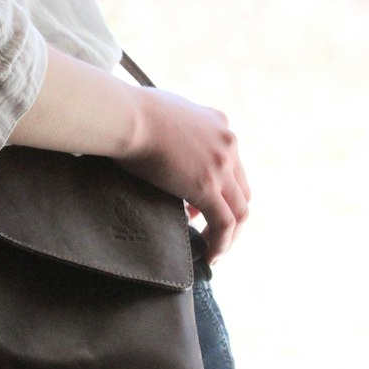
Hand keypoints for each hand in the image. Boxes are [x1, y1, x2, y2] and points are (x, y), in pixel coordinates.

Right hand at [122, 89, 249, 261]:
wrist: (127, 117)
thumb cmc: (131, 113)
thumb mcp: (164, 113)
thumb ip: (173, 129)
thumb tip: (157, 143)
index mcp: (218, 123)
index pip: (230, 162)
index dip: (219, 189)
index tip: (197, 208)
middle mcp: (228, 142)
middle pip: (242, 188)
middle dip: (230, 213)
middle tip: (211, 232)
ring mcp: (221, 165)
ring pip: (240, 209)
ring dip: (231, 235)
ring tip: (215, 251)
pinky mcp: (207, 186)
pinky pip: (225, 223)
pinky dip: (222, 243)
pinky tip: (211, 256)